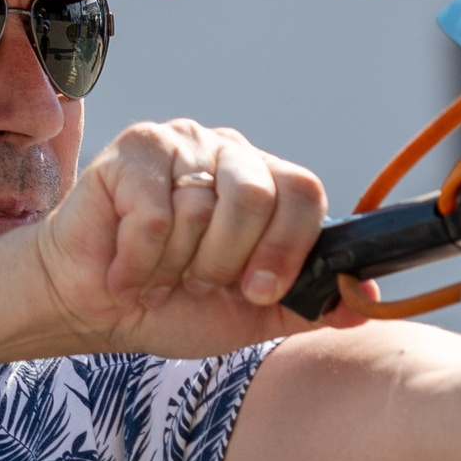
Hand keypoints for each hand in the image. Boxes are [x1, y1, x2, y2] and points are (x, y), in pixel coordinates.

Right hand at [29, 118, 369, 357]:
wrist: (92, 309)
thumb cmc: (167, 304)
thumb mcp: (249, 317)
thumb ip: (306, 305)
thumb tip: (368, 304)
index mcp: (264, 186)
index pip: (304, 193)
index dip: (288, 248)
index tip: (258, 290)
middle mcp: (228, 155)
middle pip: (258, 196)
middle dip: (226, 261)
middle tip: (195, 282)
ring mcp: (182, 144)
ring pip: (203, 209)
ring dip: (175, 264)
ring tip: (156, 271)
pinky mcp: (135, 149)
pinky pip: (155, 215)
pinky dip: (139, 260)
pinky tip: (125, 267)